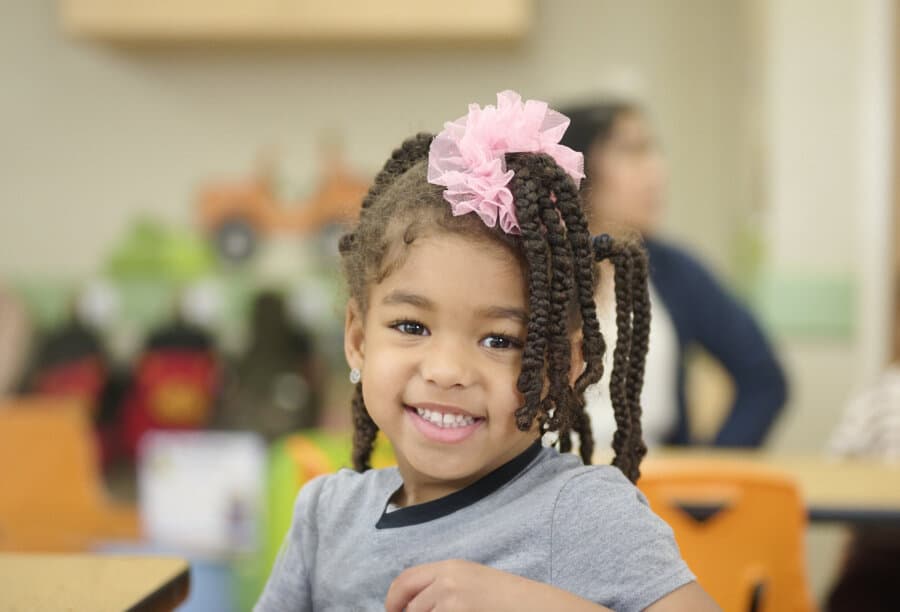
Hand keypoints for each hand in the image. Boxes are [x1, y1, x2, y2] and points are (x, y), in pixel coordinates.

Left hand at [384, 560, 608, 611]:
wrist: (535, 606)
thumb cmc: (506, 598)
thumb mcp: (472, 582)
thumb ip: (443, 587)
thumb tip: (411, 603)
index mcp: (449, 567)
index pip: (405, 579)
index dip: (393, 599)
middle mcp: (447, 579)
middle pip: (406, 603)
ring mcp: (452, 600)